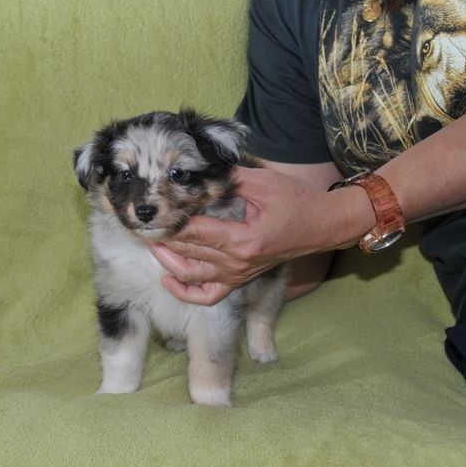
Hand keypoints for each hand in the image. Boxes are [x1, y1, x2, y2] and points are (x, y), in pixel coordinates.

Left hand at [150, 166, 359, 304]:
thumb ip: (228, 178)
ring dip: (166, 261)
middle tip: (142, 223)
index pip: (195, 232)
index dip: (169, 222)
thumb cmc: (297, 202)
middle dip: (161, 238)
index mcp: (243, 239)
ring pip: (191, 275)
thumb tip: (197, 171)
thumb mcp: (263, 182)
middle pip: (188, 253)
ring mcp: (238, 275)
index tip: (150, 211)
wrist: (323, 226)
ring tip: (150, 243)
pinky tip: (167, 279)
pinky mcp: (240, 280)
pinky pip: (207, 296)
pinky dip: (185, 292)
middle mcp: (237, 263)